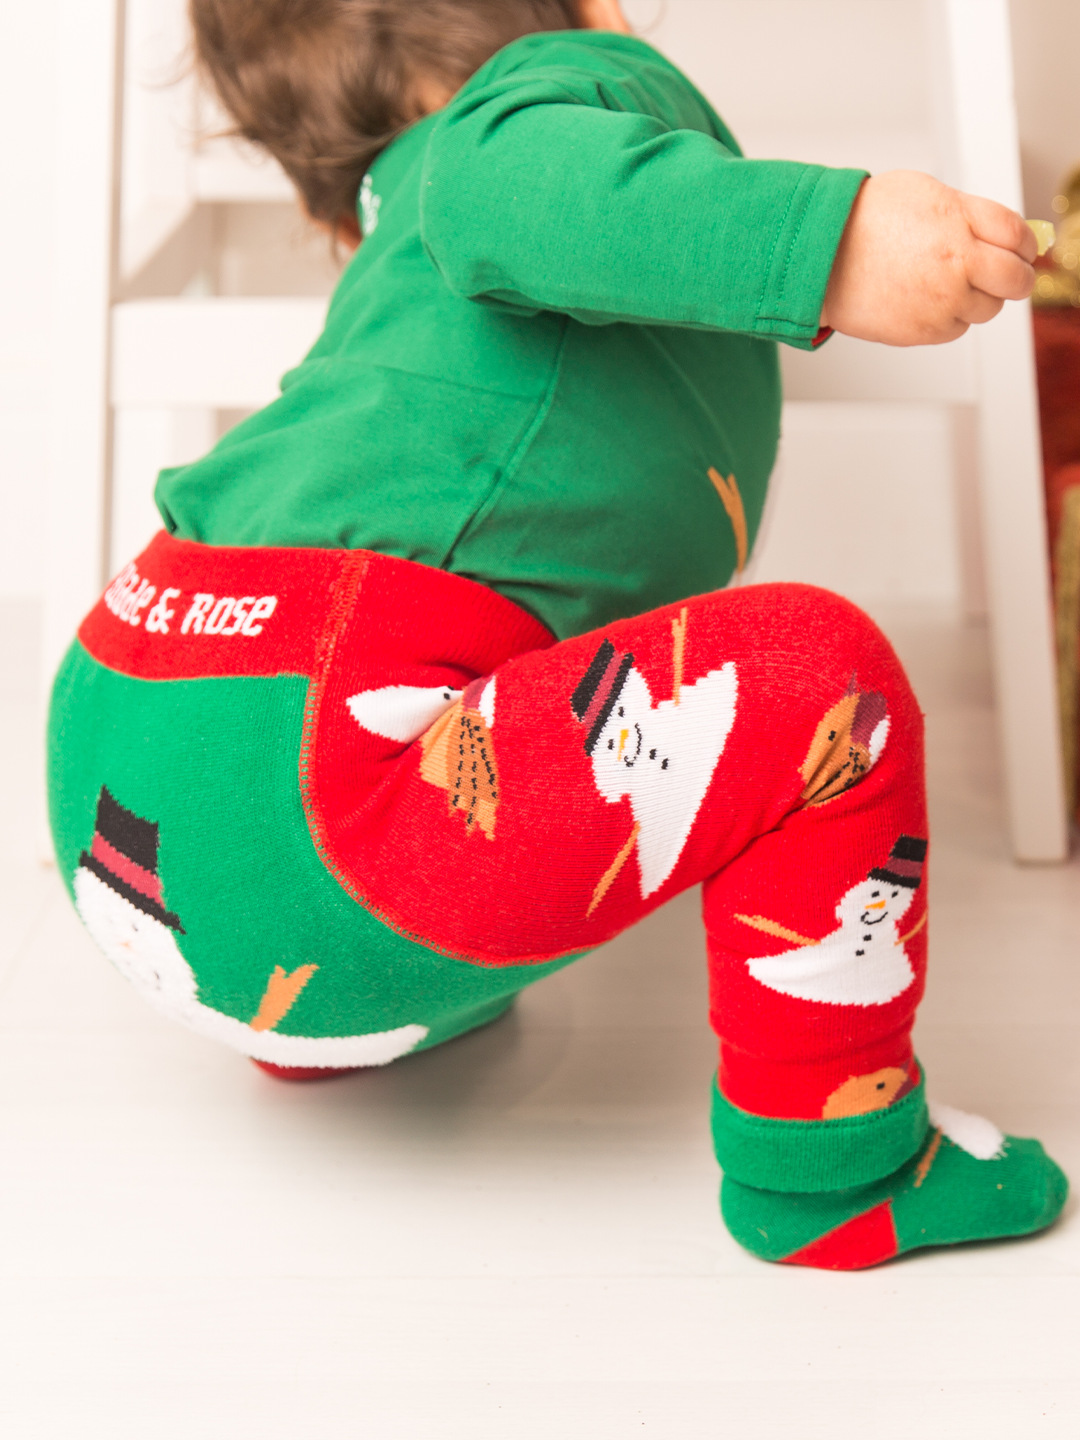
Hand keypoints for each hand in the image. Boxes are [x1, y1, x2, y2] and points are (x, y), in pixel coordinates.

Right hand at [820, 170, 1036, 346]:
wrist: (821, 256)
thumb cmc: (865, 220)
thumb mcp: (925, 193)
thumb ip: (970, 213)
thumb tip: (1005, 233)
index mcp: (960, 221)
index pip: (1018, 236)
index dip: (1026, 245)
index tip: (1024, 250)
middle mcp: (957, 263)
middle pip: (1015, 280)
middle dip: (1017, 279)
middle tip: (1010, 277)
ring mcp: (941, 301)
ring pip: (987, 310)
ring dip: (978, 299)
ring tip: (948, 284)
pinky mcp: (923, 330)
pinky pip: (956, 328)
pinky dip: (949, 317)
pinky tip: (926, 300)